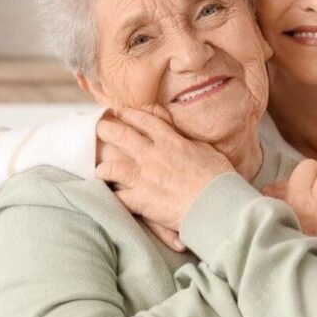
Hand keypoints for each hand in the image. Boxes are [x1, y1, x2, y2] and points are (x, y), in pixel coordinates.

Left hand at [95, 106, 234, 232]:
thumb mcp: (205, 150)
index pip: (144, 121)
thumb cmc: (218, 178)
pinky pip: (117, 196)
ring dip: (103, 166)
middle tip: (98, 127)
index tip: (121, 112)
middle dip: (106, 130)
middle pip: (122, 136)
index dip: (130, 115)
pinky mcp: (141, 199)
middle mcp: (152, 155)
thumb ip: (188, 143)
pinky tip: (107, 196)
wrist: (215, 204)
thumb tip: (184, 139)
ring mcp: (144, 177)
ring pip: (111, 167)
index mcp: (170, 141)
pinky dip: (111, 196)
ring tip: (99, 167)